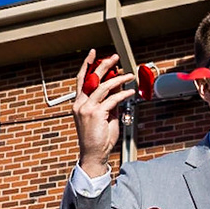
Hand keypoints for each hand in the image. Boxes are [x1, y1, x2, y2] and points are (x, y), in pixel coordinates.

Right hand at [72, 49, 136, 179]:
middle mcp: (80, 104)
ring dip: (118, 79)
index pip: (82, 79)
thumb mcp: (105, 116)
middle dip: (104, 65)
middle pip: (92, 78)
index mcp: (78, 103)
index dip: (88, 65)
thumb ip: (109, 101)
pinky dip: (123, 94)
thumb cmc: (99, 138)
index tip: (94, 53)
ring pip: (103, 87)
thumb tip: (118, 87)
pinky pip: (112, 99)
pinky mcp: (96, 114)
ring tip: (129, 75)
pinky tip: (130, 91)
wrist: (93, 155)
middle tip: (115, 57)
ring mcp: (87, 108)